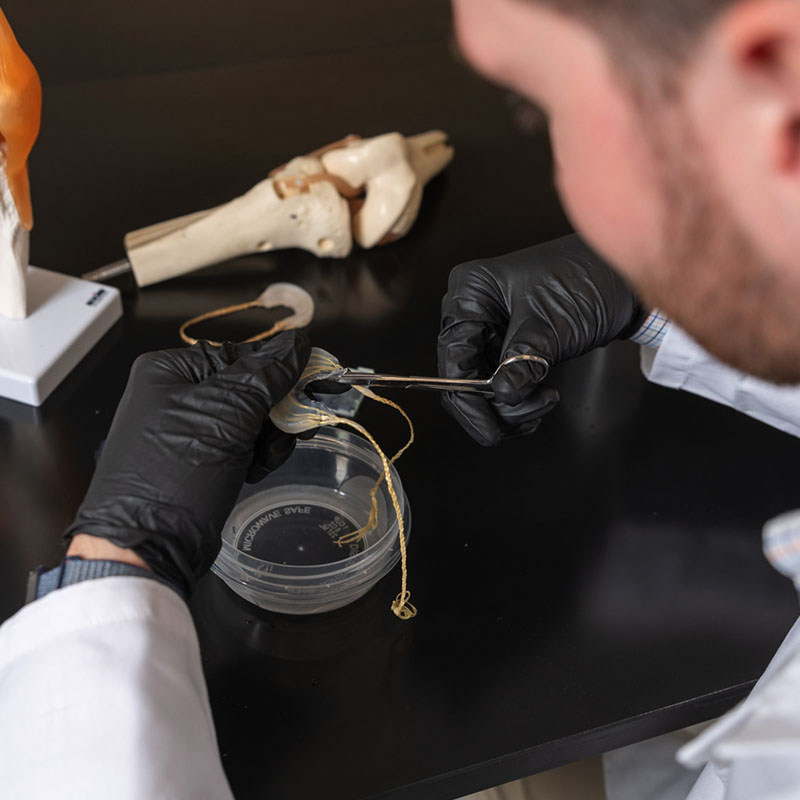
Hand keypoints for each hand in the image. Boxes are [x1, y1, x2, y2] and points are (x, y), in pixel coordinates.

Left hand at [65, 332, 309, 595]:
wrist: (146, 546)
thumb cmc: (176, 472)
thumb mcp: (226, 415)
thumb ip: (266, 375)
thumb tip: (299, 342)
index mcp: (170, 369)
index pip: (242, 355)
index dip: (279, 372)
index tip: (315, 385)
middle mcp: (175, 394)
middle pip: (249, 389)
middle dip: (273, 415)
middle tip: (290, 434)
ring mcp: (186, 429)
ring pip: (250, 421)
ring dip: (267, 442)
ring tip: (260, 463)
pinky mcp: (198, 460)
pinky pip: (240, 446)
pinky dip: (254, 458)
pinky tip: (251, 473)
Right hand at [438, 234, 644, 445]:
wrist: (623, 279)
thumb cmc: (588, 278)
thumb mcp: (552, 324)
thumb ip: (522, 361)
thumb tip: (503, 395)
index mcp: (470, 294)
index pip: (454, 357)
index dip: (467, 398)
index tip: (489, 428)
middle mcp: (473, 312)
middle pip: (463, 378)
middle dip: (494, 406)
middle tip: (526, 418)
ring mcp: (491, 332)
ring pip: (483, 388)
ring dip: (512, 408)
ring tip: (545, 401)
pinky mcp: (510, 347)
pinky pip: (503, 385)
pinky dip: (520, 402)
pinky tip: (541, 401)